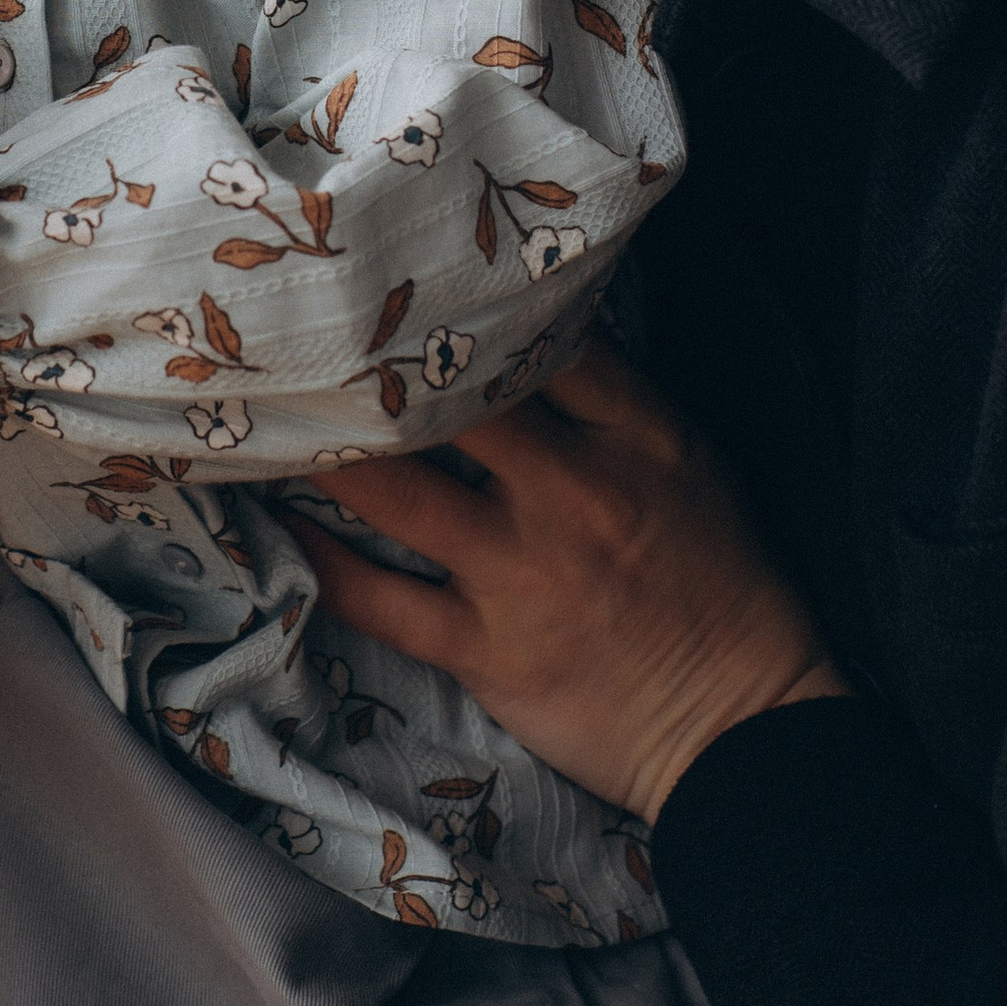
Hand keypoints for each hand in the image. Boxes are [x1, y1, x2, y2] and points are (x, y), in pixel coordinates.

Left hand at [290, 341, 849, 822]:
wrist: (741, 727)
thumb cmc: (722, 584)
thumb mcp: (692, 464)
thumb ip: (613, 400)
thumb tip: (524, 333)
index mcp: (636, 436)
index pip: (543, 340)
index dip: (466, 303)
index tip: (403, 277)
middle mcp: (572, 491)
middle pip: (448, 401)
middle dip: (374, 367)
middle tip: (301, 334)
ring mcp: (523, 572)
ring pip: (394, 490)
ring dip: (323, 453)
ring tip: (265, 414)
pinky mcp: (487, 650)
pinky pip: (379, 597)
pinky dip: (319, 558)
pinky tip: (277, 523)